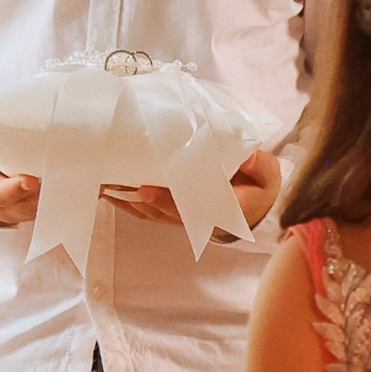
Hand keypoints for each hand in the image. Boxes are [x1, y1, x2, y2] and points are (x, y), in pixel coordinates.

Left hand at [99, 147, 281, 230]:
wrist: (254, 201)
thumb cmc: (258, 182)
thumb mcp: (266, 171)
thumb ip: (257, 163)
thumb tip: (246, 154)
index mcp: (223, 208)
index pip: (191, 208)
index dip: (166, 201)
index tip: (146, 190)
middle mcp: (198, 217)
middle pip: (161, 211)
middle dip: (136, 198)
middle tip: (113, 180)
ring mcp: (182, 216)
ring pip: (150, 212)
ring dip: (127, 199)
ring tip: (104, 181)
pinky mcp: (170, 212)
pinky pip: (145, 212)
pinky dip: (127, 202)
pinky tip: (108, 191)